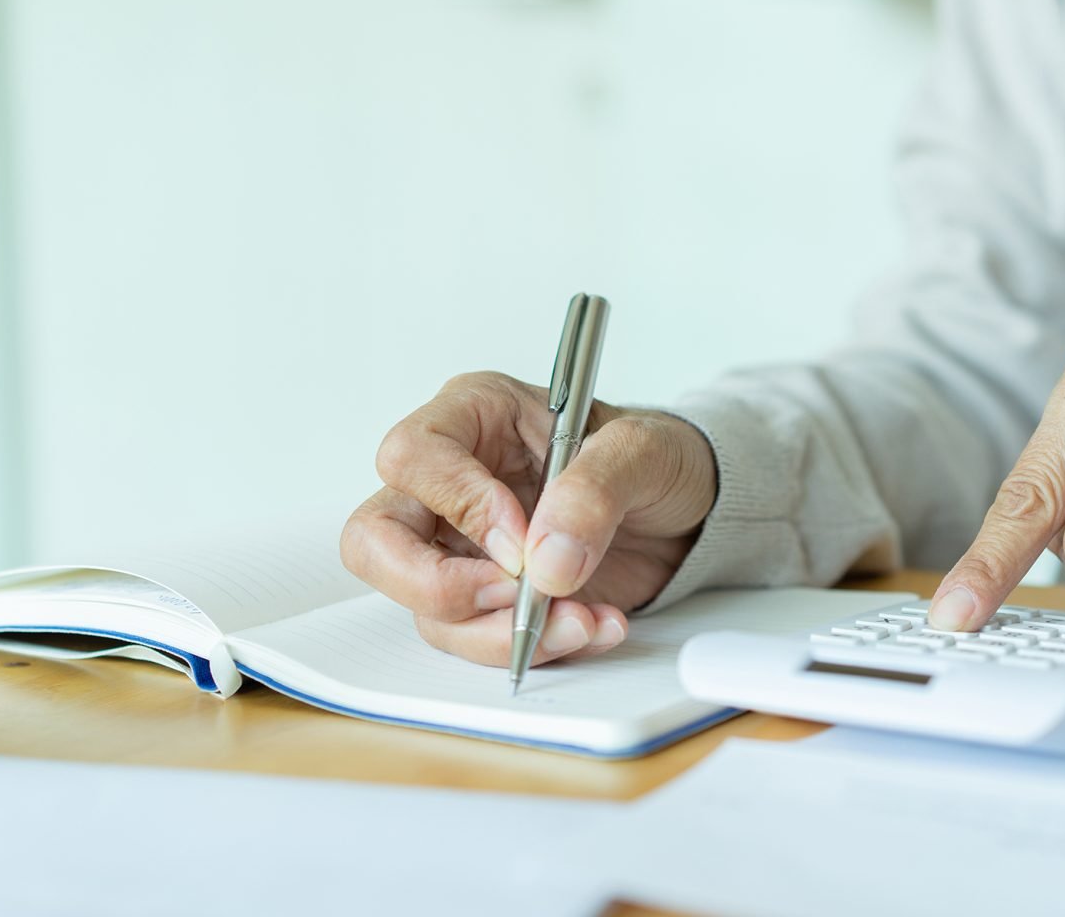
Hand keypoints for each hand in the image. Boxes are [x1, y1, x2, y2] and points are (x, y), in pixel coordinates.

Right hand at [340, 371, 717, 665]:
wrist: (689, 510)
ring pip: (427, 609)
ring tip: (585, 619)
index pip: (413, 456)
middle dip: (435, 586)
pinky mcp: (488, 599)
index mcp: (473, 416)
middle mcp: (450, 483)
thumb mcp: (643, 451)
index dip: (458, 504)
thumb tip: (544, 561)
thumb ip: (593, 491)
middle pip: (375, 540)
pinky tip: (594, 626)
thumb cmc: (653, 458)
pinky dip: (536, 647)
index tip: (522, 541)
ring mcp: (461, 547)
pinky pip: (479, 639)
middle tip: (510, 597)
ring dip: (503, 632)